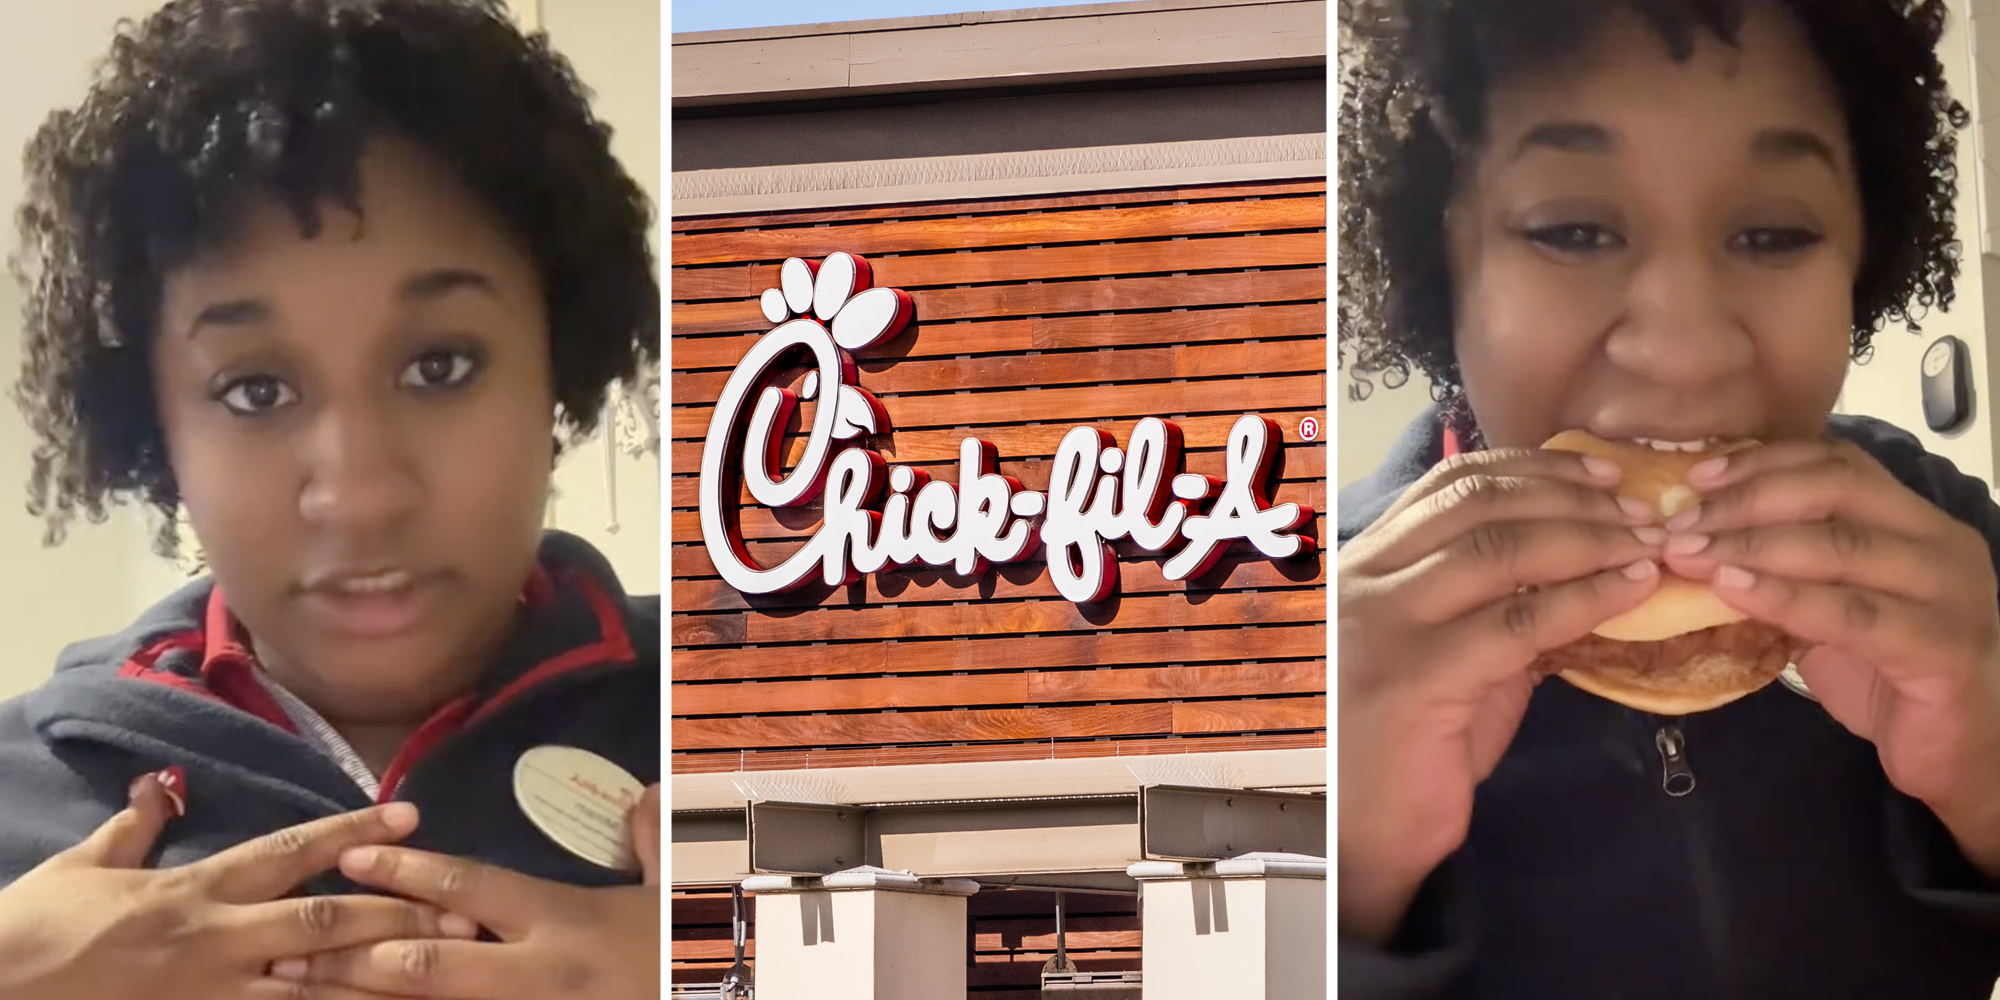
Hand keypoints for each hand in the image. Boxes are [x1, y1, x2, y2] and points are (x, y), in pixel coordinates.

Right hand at [0, 772, 477, 999]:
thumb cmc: (33, 931)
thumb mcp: (81, 869)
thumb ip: (134, 829)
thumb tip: (159, 787)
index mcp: (196, 889)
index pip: (290, 852)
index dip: (353, 835)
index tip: (409, 820)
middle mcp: (218, 939)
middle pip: (326, 921)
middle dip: (397, 916)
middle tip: (462, 912)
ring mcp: (215, 994)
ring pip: (318, 986)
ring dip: (382, 980)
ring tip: (444, 974)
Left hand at [276, 784, 662, 999]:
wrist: (712, 999)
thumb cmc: (690, 953)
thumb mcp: (682, 893)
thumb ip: (656, 838)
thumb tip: (648, 792)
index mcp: (566, 922)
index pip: (475, 889)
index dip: (411, 871)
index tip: (354, 853)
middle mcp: (536, 975)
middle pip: (429, 966)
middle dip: (353, 957)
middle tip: (285, 947)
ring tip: (290, 992)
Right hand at [1338, 448, 1662, 941]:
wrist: (1357, 837)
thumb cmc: (1402, 750)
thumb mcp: (1444, 659)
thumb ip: (1491, 609)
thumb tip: (1581, 569)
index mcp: (1366, 566)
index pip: (1449, 484)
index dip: (1531, 467)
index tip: (1601, 470)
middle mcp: (1364, 583)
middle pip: (1478, 503)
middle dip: (1571, 495)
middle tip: (1644, 505)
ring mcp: (1382, 626)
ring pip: (1498, 548)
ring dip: (1589, 537)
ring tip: (1650, 543)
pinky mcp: (1412, 679)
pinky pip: (1514, 622)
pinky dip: (1584, 596)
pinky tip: (1632, 590)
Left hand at [1662, 439, 1999, 869]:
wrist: (1961, 755)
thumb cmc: (1889, 679)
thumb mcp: (1829, 611)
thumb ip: (1786, 572)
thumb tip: (1697, 544)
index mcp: (1914, 522)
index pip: (1838, 463)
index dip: (1763, 463)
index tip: (1697, 479)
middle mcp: (1938, 542)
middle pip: (1836, 489)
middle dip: (1747, 500)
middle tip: (1679, 523)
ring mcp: (1948, 592)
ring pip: (1840, 546)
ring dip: (1750, 545)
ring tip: (1688, 555)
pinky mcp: (1943, 646)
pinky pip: (1853, 613)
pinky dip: (1785, 597)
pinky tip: (1731, 591)